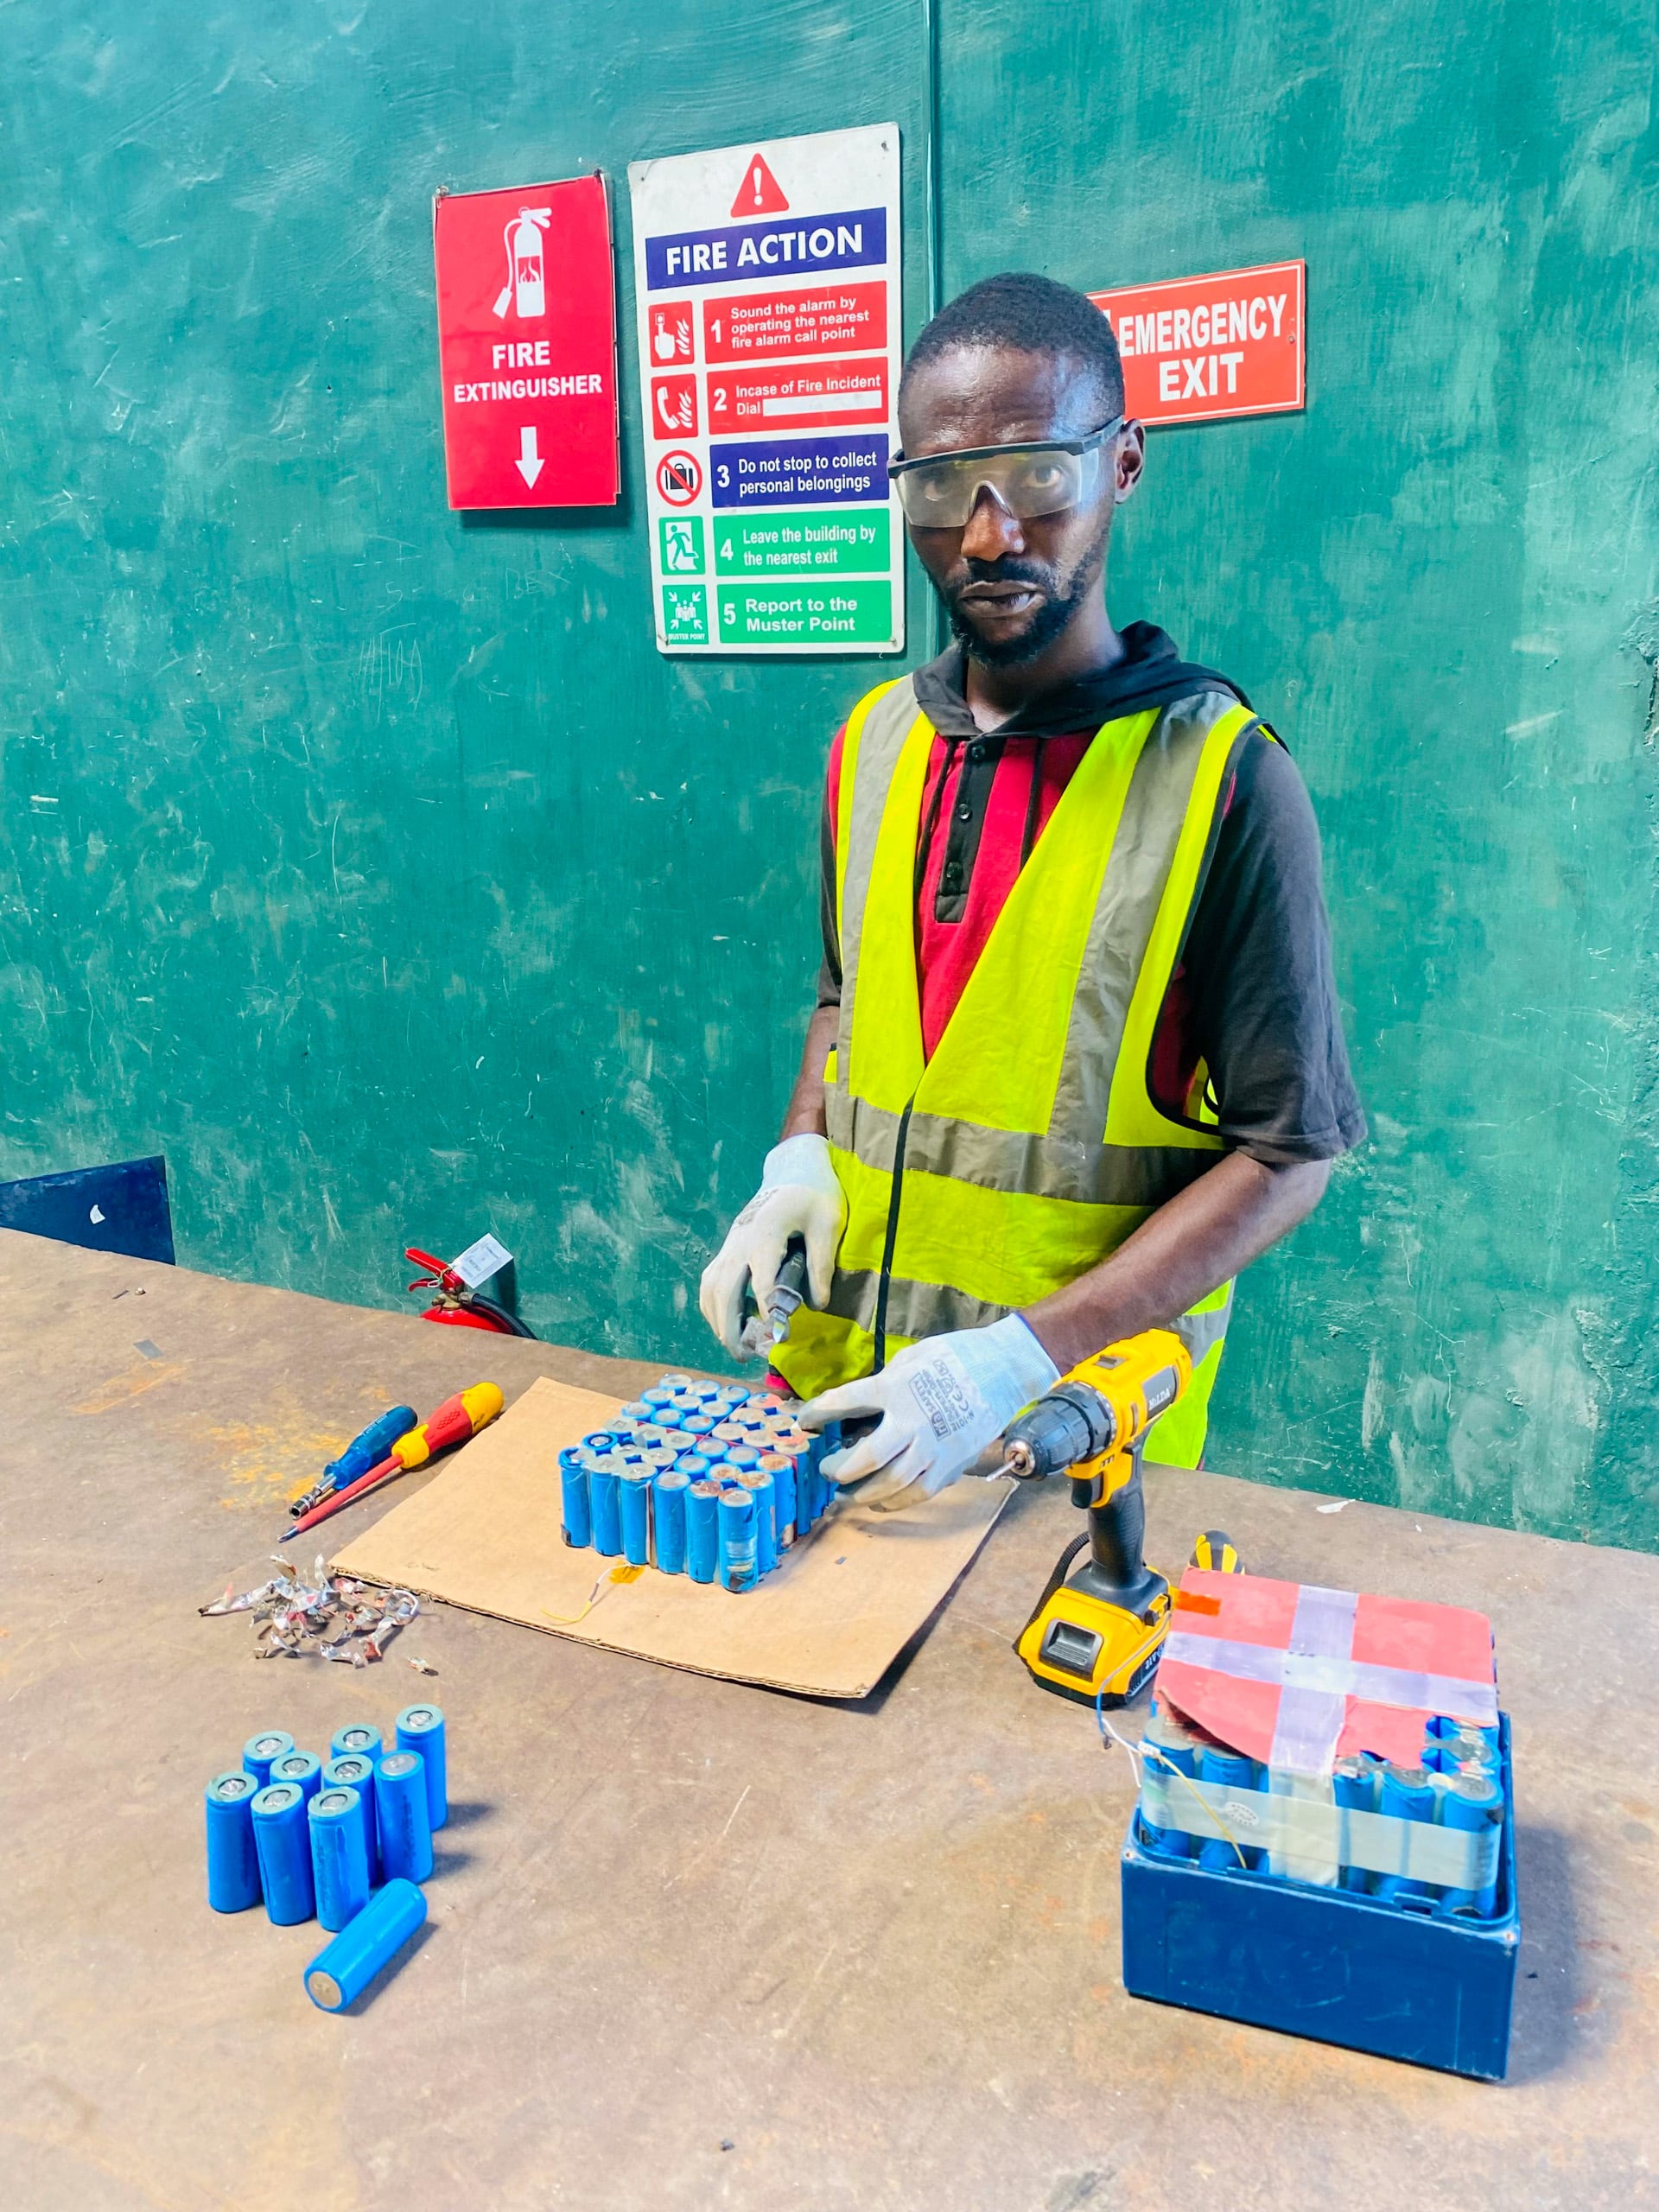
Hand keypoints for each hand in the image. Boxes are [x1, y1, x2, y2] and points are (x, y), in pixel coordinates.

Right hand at [698, 1133, 846, 1359]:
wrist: (793, 1170)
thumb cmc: (815, 1195)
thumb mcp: (828, 1223)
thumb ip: (822, 1263)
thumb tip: (818, 1304)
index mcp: (766, 1233)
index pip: (761, 1280)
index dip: (767, 1311)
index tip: (778, 1335)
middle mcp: (740, 1240)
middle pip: (724, 1289)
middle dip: (730, 1326)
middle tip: (745, 1355)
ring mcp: (730, 1244)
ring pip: (711, 1287)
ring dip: (718, 1320)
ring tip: (735, 1346)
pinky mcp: (728, 1247)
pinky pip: (711, 1280)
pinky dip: (713, 1306)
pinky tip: (727, 1324)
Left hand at [799, 1315, 1058, 1511]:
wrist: (1002, 1370)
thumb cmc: (952, 1359)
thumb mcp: (908, 1360)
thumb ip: (881, 1386)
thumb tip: (853, 1407)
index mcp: (897, 1388)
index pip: (845, 1402)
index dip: (819, 1413)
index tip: (805, 1421)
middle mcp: (914, 1422)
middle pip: (868, 1458)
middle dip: (840, 1469)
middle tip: (827, 1471)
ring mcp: (935, 1448)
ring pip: (892, 1484)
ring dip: (862, 1494)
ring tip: (845, 1495)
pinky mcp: (952, 1466)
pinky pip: (917, 1493)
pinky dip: (893, 1502)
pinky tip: (878, 1501)